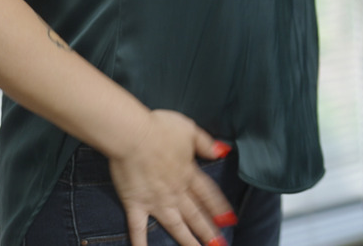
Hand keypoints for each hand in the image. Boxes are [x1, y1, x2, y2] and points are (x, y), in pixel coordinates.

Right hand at [107, 109, 236, 245]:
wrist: (133, 134)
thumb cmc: (160, 128)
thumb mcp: (190, 130)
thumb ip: (206, 143)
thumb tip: (223, 151)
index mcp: (189, 173)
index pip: (209, 194)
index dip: (220, 208)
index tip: (230, 220)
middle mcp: (176, 190)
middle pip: (196, 214)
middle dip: (208, 231)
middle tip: (218, 245)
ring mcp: (156, 200)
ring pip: (176, 225)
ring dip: (187, 240)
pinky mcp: (135, 204)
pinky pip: (138, 228)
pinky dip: (141, 243)